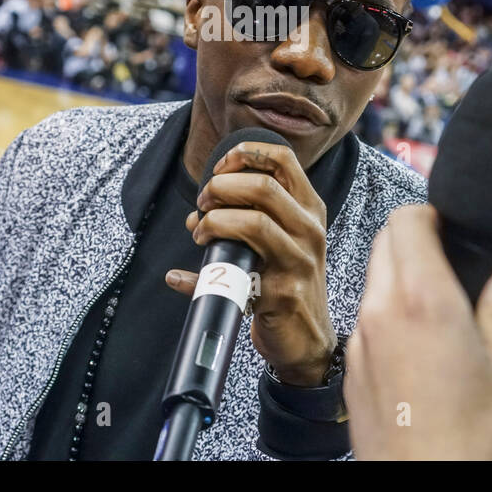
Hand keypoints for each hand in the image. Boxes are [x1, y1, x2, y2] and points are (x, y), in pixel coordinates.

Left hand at [166, 141, 335, 385]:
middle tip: (202, 206)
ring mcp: (299, 261)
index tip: (218, 170)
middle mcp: (310, 229)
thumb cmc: (287, 281)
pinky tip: (181, 277)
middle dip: (220, 189)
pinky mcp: (283, 293)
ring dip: (213, 223)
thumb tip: (195, 213)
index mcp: (308, 208)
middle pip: (262, 186)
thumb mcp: (282, 239)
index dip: (244, 154)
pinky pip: (234, 275)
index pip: (283, 159)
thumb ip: (247, 215)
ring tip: (200, 234)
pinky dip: (197, 276)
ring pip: (254, 222)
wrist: (307, 337)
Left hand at [344, 204, 491, 459]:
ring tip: (457, 313)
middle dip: (423, 242)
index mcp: (422, 300)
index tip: (466, 230)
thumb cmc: (479, 449)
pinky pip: (372, 324)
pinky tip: (434, 351)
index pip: (409, 218)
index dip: (440, 214)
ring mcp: (360, 348)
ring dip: (409, 281)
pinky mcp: (355, 379)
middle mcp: (379, 315)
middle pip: (387, 245)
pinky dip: (398, 318)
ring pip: (377, 284)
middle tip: (466, 267)